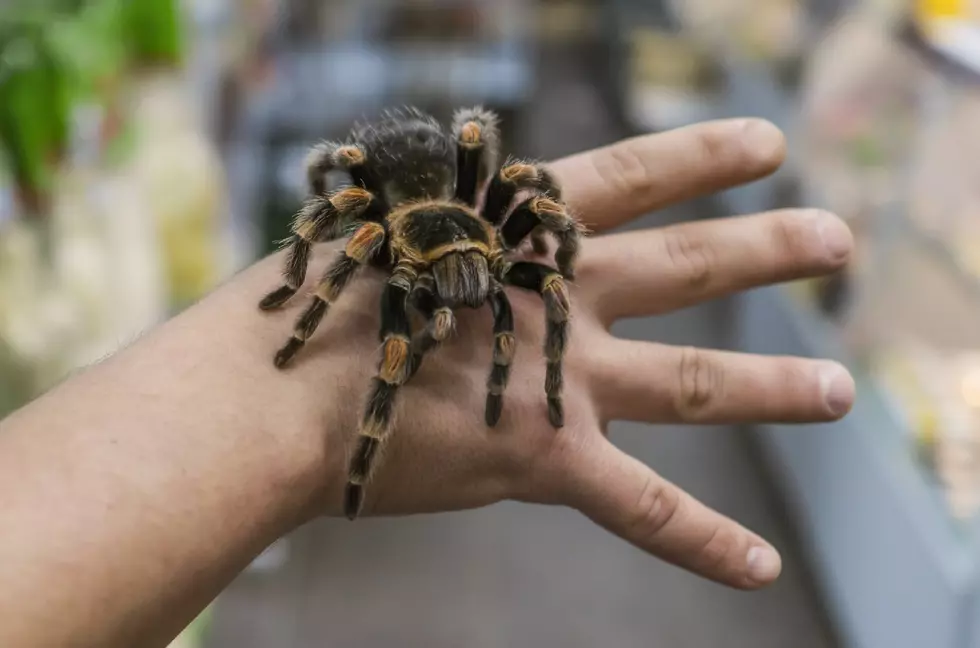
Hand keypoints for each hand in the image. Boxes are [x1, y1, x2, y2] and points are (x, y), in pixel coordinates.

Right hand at [260, 118, 854, 590]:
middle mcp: (554, 299)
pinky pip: (640, 509)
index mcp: (512, 232)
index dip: (701, 156)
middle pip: (686, 268)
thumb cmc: (304, 313)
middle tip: (836, 239)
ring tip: (838, 390)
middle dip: (766, 250)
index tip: (764, 144)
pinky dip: (702, 540)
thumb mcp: (382, 242)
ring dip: (773, 386)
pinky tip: (759, 566)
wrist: (268, 397)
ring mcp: (557, 381)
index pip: (629, 176)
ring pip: (692, 386)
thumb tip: (463, 237)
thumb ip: (443, 240)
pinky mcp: (541, 460)